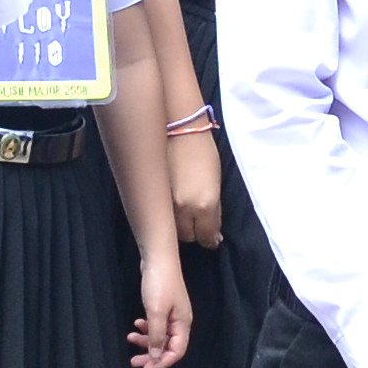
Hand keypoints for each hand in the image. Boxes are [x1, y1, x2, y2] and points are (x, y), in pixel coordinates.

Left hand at [128, 250, 190, 367]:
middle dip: (151, 355)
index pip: (177, 352)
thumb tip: (155, 356)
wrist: (158, 258)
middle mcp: (179, 321)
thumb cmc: (159, 284)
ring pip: (159, 336)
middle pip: (167, 346)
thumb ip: (156, 335)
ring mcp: (171, 314)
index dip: (162, 362)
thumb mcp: (156, 312)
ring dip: (145, 341)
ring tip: (130, 338)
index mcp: (183, 324)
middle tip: (134, 361)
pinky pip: (155, 325)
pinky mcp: (162, 307)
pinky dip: (146, 328)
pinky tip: (136, 325)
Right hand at [168, 131, 223, 248]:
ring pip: (171, 230)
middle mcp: (183, 209)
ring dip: (178, 226)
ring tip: (183, 214)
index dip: (210, 239)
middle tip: (197, 222)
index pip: (206, 236)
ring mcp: (164, 204)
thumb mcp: (216, 183)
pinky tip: (170, 208)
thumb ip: (214, 209)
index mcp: (204, 204)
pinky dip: (166, 216)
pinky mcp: (151, 196)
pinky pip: (159, 216)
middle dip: (194, 232)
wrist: (177, 128)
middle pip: (187, 237)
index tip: (212, 238)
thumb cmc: (203, 151)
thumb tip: (214, 233)